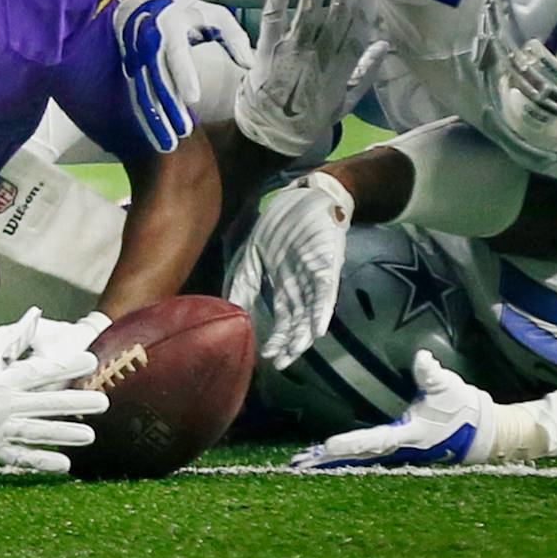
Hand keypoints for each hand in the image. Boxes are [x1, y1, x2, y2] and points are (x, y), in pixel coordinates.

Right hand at [0, 307, 108, 471]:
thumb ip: (15, 337)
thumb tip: (36, 314)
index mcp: (4, 380)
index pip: (40, 371)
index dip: (66, 366)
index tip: (91, 361)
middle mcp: (3, 404)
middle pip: (44, 403)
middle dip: (74, 403)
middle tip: (103, 403)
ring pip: (36, 432)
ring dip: (63, 434)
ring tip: (90, 435)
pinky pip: (21, 456)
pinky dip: (42, 461)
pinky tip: (65, 464)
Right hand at [114, 0, 246, 152]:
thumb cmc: (189, 11)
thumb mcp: (215, 15)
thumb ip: (234, 37)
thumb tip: (249, 64)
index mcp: (170, 27)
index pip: (176, 53)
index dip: (184, 76)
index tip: (193, 99)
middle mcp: (148, 43)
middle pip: (158, 80)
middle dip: (169, 107)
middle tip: (183, 132)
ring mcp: (137, 58)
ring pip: (145, 93)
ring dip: (155, 120)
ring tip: (168, 145)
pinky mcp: (132, 70)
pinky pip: (139, 97)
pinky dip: (148, 118)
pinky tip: (158, 137)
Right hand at [225, 171, 353, 367]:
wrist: (304, 194)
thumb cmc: (280, 225)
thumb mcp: (253, 254)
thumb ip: (243, 283)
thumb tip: (230, 310)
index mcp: (284, 285)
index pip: (282, 318)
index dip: (277, 338)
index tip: (268, 357)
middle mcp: (300, 285)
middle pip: (297, 320)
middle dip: (291, 342)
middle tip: (282, 363)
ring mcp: (314, 275)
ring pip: (311, 310)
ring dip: (305, 331)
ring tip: (298, 350)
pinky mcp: (326, 262)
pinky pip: (325, 290)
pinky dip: (321, 309)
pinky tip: (318, 327)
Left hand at [233, 0, 385, 157]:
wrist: (271, 135)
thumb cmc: (311, 118)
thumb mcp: (347, 101)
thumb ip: (367, 72)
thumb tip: (385, 44)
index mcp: (341, 66)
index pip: (358, 27)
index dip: (365, 4)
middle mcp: (320, 54)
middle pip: (336, 14)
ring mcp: (293, 50)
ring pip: (308, 10)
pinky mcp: (268, 48)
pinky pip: (274, 16)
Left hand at [291, 351, 495, 467]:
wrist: (478, 430)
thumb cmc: (460, 407)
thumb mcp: (447, 386)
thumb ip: (431, 374)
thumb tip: (422, 357)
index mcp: (408, 435)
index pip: (374, 439)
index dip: (351, 442)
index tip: (328, 445)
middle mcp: (398, 449)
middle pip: (357, 455)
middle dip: (330, 459)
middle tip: (300, 463)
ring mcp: (395, 453)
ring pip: (357, 458)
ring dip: (331, 461)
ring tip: (303, 462)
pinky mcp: (394, 450)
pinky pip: (363, 454)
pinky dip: (343, 456)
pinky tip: (324, 457)